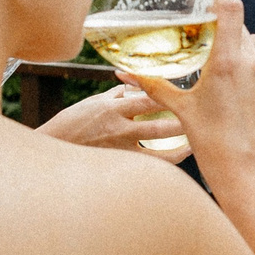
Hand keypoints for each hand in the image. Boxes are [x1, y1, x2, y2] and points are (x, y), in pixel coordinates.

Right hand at [38, 84, 192, 158]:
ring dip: (181, 149)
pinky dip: (165, 166)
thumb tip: (136, 86)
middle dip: (184, 124)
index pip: (149, 97)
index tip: (191, 93)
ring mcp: (120, 150)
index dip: (173, 96)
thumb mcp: (93, 103)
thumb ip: (118, 95)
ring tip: (195, 144)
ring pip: (160, 151)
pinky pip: (148, 168)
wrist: (50, 150)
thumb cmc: (71, 125)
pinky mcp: (118, 167)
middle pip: (161, 125)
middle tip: (203, 121)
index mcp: (113, 107)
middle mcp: (119, 128)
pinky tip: (177, 164)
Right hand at [135, 0, 254, 191]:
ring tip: (223, 78)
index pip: (231, 6)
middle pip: (242, 30)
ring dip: (241, 56)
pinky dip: (254, 78)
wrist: (248, 178)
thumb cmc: (213, 146)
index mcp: (228, 62)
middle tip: (207, 42)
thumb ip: (155, 84)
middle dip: (225, 32)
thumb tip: (127, 72)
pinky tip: (240, 99)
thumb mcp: (182, 110)